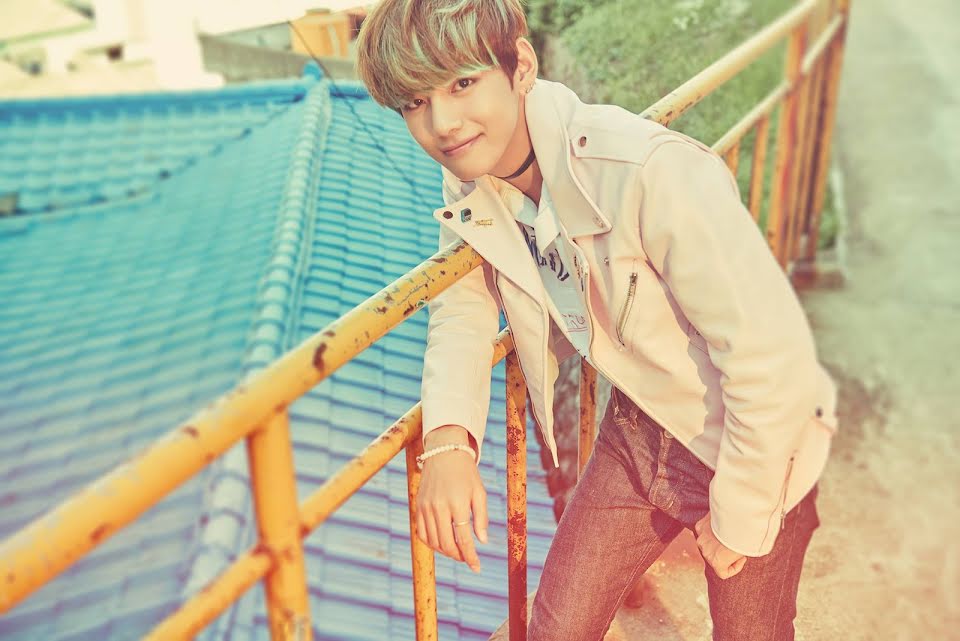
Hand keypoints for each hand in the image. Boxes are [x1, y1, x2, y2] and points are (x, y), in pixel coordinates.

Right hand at [415, 449, 488, 572]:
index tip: (477, 568)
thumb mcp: (479, 492)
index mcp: (457, 503)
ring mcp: (426, 507)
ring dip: (446, 552)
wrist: (443, 453)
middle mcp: (439, 507)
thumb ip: (481, 517)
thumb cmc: (466, 473)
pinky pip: (422, 533)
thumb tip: (483, 541)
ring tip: (457, 551)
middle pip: (447, 544)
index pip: (464, 538)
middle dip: (459, 556)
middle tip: (467, 559)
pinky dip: (431, 543)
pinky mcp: (418, 506)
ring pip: (433, 542)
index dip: (471, 556)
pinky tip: (442, 543)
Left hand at [694, 512, 746, 579]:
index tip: (734, 534)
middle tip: (739, 543)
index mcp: (702, 527)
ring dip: (730, 556)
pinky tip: (742, 558)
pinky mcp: (716, 562)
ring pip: (717, 560)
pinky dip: (735, 567)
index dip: (722, 538)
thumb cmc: (736, 514)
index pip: (708, 536)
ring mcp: (707, 552)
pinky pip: (723, 572)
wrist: (738, 519)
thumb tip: (732, 514)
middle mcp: (701, 540)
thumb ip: (724, 519)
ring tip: (741, 548)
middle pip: (712, 549)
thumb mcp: (726, 514)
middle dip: (724, 548)